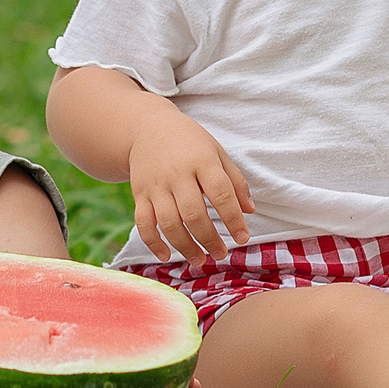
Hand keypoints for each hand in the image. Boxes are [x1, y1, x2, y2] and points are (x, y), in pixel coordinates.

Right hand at [127, 116, 254, 263]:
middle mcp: (177, 174)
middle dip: (209, 239)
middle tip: (221, 254)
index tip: (243, 238)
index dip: (233, 220)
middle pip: (193, 214)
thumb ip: (235, 181)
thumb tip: (249, 211)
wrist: (148, 127)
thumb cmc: (190, 142)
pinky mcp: (139, 194)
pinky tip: (166, 255)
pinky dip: (153, 243)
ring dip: (185, 246)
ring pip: (169, 223)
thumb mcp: (217, 152)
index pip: (221, 194)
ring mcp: (156, 185)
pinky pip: (143, 223)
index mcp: (202, 161)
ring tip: (199, 260)